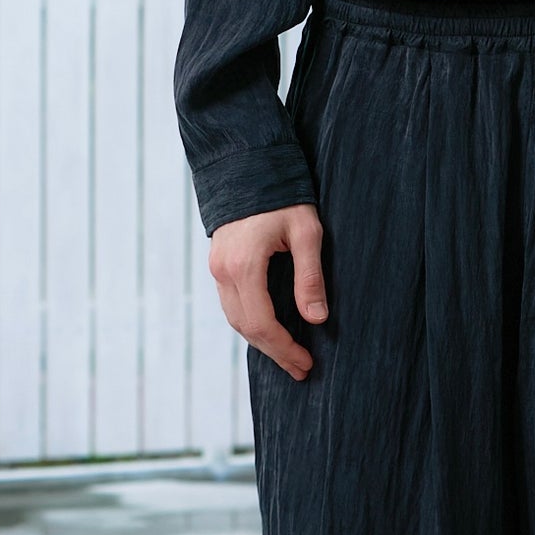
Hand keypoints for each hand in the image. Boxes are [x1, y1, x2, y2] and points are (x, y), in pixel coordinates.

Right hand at [209, 204, 328, 380]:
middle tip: (301, 369)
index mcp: (244, 267)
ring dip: (261, 341)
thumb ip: (310, 277)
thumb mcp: (306, 232)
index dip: (285, 348)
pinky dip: (250, 322)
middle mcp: (223, 272)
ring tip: (288, 355)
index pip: (262, 324)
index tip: (307, 363)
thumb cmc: (283, 196)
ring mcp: (217, 268)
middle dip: (274, 352)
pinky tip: (270, 329)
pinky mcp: (218, 263)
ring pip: (235, 319)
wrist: (248, 165)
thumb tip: (317, 319)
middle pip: (246, 328)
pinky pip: (232, 304)